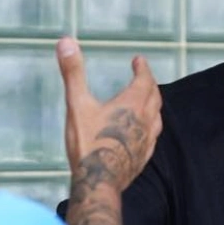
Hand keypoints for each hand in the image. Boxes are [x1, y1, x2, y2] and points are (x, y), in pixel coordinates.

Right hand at [57, 37, 161, 192]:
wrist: (99, 183)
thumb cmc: (88, 142)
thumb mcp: (77, 104)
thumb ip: (73, 72)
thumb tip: (66, 41)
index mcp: (132, 104)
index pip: (144, 80)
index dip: (143, 68)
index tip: (139, 60)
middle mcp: (144, 120)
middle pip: (154, 97)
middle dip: (149, 83)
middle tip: (143, 76)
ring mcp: (146, 140)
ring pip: (157, 117)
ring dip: (153, 104)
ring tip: (147, 101)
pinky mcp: (143, 157)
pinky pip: (153, 136)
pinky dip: (151, 126)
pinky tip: (144, 132)